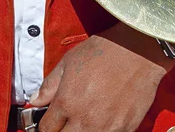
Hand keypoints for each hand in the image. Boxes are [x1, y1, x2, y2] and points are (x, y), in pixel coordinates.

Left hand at [31, 27, 171, 131]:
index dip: (44, 127)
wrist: (138, 50)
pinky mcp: (125, 129)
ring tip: (83, 120)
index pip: (47, 129)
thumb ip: (49, 85)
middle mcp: (85, 119)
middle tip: (64, 122)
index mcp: (67, 102)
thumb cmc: (105, 51)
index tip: (48, 123)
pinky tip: (102, 121)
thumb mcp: (68, 62)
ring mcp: (106, 127)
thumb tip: (36, 100)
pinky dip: (102, 131)